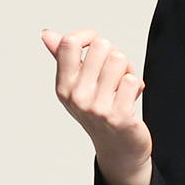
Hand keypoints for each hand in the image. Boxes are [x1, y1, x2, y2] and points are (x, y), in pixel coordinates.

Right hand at [40, 27, 152, 184]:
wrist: (119, 150)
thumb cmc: (100, 113)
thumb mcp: (77, 87)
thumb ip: (64, 59)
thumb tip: (47, 34)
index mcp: (64, 86)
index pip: (69, 42)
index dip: (89, 36)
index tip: (97, 45)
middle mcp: (77, 97)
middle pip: (101, 45)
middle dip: (114, 53)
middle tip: (117, 73)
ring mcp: (97, 108)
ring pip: (119, 59)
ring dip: (128, 68)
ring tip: (125, 85)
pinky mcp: (118, 116)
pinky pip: (132, 81)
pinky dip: (136, 86)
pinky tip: (132, 99)